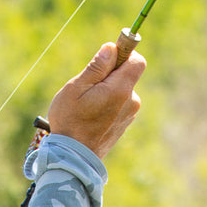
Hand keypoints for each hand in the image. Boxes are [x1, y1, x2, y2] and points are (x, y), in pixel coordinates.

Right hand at [46, 43, 145, 159]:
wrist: (72, 159)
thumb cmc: (69, 122)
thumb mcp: (76, 89)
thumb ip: (96, 67)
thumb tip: (112, 48)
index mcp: (120, 89)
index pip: (137, 61)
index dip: (124, 55)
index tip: (107, 59)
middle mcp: (130, 101)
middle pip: (126, 77)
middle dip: (109, 76)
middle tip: (87, 89)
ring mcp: (128, 115)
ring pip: (121, 92)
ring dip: (106, 93)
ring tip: (86, 108)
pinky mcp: (122, 126)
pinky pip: (118, 107)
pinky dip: (106, 107)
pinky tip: (90, 118)